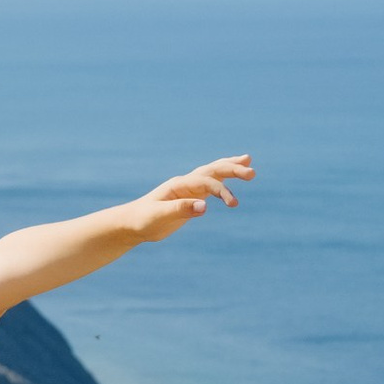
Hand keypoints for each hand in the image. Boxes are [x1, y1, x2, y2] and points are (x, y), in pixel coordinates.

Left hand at [125, 155, 254, 241]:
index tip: (232, 204)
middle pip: (213, 170)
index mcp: (179, 185)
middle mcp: (186, 183)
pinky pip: (210, 185)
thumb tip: (204, 207)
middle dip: (232, 169)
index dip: (221, 191)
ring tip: (248, 160)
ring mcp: (189, 188)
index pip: (206, 183)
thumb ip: (181, 210)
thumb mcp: (160, 216)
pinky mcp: (190, 198)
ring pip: (212, 173)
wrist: (131, 223)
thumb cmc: (143, 220)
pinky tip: (231, 178)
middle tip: (252, 171)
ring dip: (230, 167)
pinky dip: (223, 180)